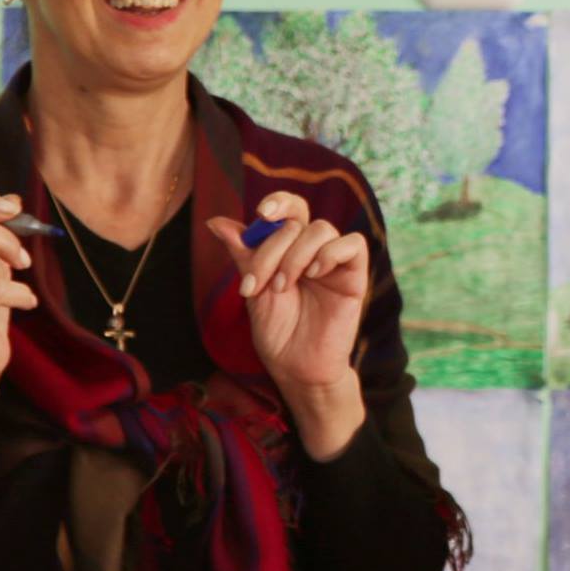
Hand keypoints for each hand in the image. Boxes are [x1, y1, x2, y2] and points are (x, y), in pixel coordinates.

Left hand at [205, 191, 368, 393]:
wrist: (295, 368)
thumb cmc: (276, 332)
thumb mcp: (253, 290)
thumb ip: (242, 254)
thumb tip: (215, 222)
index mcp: (288, 249)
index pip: (289, 209)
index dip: (278, 202)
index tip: (261, 215)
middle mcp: (312, 251)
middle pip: (297, 221)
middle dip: (271, 250)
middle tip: (260, 284)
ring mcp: (333, 263)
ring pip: (322, 229)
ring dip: (295, 255)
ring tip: (283, 287)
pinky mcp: (354, 277)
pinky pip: (353, 245)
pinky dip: (331, 252)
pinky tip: (314, 273)